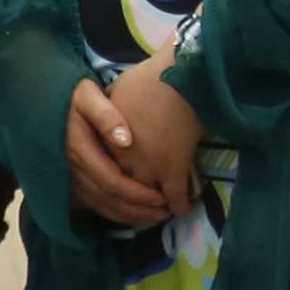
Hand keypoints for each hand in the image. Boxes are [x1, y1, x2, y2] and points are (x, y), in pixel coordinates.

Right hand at [64, 77, 170, 227]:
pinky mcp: (66, 184)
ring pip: (100, 207)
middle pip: (109, 199)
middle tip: (167, 212)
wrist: (42, 103)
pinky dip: (114, 215)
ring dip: (129, 216)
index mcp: (79, 149)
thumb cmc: (72, 97)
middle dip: (139, 210)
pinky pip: (91, 206)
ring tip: (157, 217)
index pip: (113, 181)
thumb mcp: (87, 95)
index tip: (164, 197)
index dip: (139, 194)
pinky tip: (133, 216)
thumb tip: (125, 140)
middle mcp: (70, 169)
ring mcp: (66, 179)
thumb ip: (105, 114)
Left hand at [105, 45, 203, 212]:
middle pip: (126, 189)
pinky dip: (180, 205)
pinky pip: (176, 198)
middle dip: (134, 201)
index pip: (107, 172)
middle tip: (145, 206)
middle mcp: (124, 160)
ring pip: (150, 198)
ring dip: (156, 207)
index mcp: (107, 144)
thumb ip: (108, 114)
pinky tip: (182, 209)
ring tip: (162, 210)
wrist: (175, 79)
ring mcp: (149, 167)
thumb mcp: (113, 94)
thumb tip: (109, 116)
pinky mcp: (173, 169)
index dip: (116, 181)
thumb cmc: (144, 81)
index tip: (123, 188)